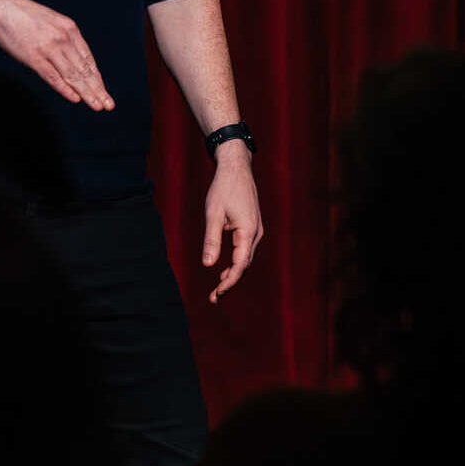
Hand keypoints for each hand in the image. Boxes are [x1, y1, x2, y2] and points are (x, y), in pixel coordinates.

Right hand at [0, 0, 114, 110]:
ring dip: (86, 93)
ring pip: (72, 75)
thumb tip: (72, 58)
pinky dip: (65, 89)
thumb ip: (63, 38)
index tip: (103, 92)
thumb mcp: (52, 21)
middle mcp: (63, 39)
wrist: (2, 6)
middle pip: (84, 70)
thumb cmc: (25, 16)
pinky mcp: (34, 57)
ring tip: (97, 106)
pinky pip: (53, 76)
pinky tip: (75, 98)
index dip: (97, 78)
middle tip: (108, 105)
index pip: (88, 59)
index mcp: (70, 30)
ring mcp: (49, 48)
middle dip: (97, 89)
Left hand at [202, 142, 261, 302]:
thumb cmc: (223, 188)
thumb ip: (211, 240)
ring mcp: (256, 230)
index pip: (240, 265)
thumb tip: (208, 265)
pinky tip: (225, 268)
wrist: (236, 167)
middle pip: (245, 265)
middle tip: (214, 297)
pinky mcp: (252, 226)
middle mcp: (256, 233)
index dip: (228, 283)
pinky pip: (245, 249)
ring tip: (218, 288)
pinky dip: (236, 261)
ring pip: (246, 258)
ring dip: (233, 273)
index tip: (216, 294)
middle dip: (230, 282)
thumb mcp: (213, 214)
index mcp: (248, 232)